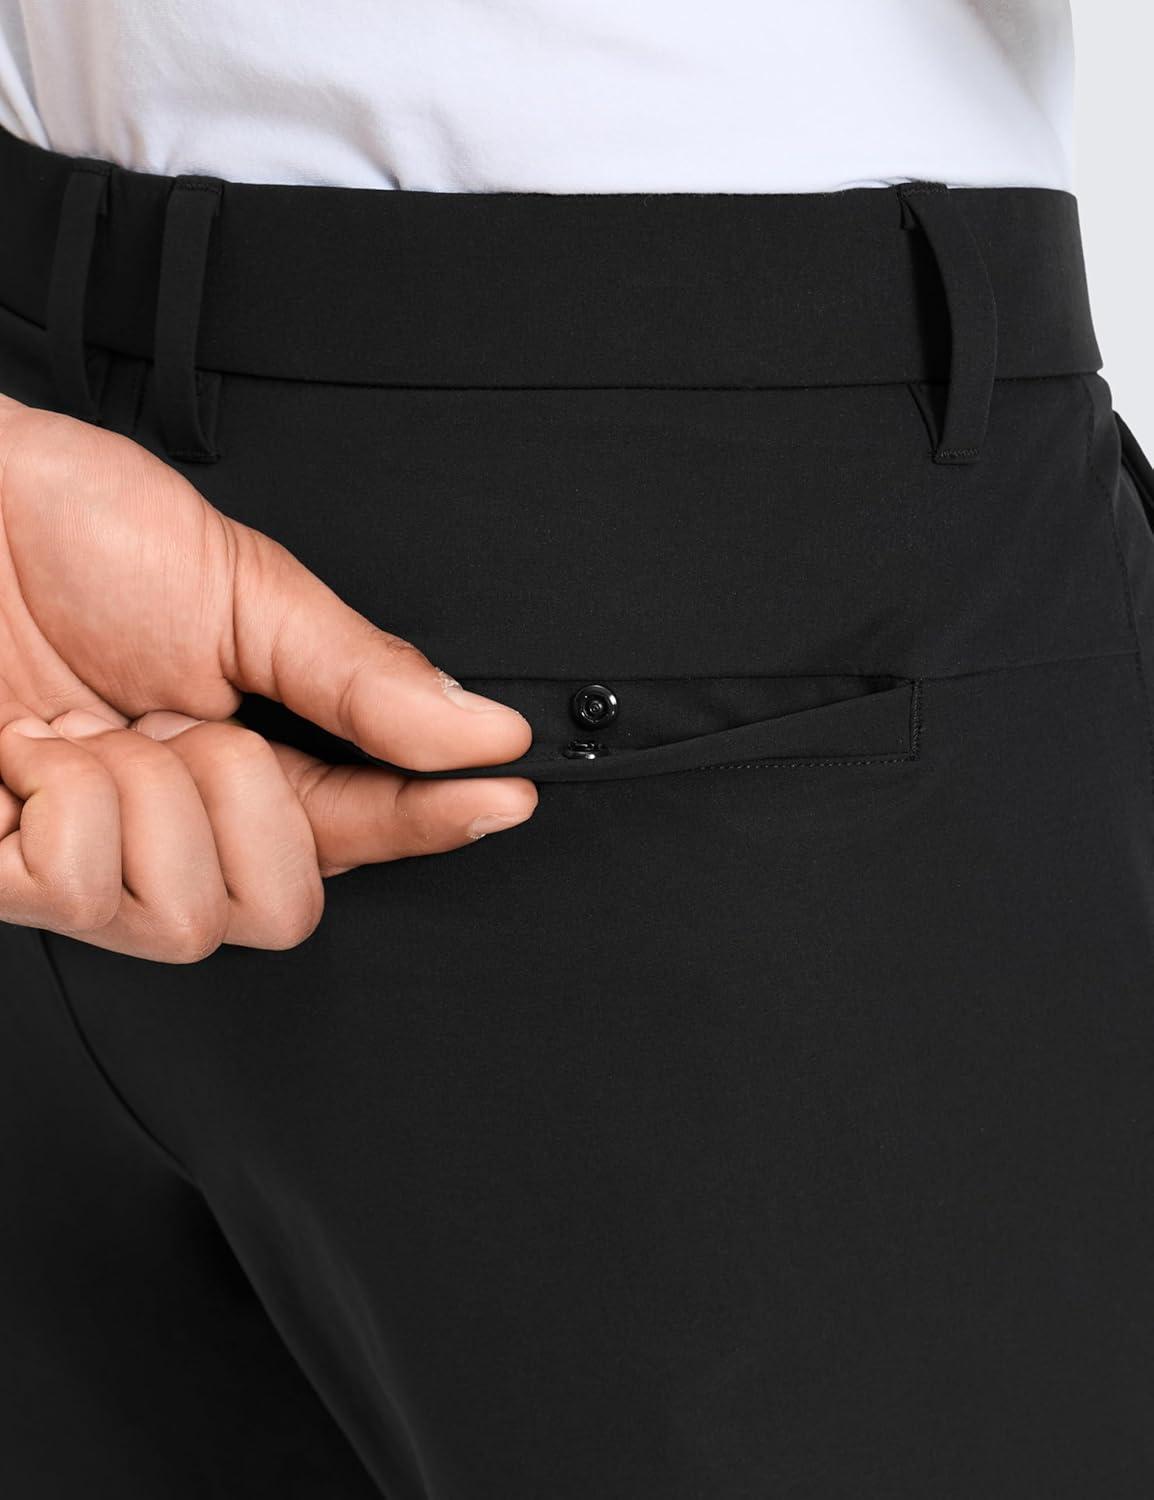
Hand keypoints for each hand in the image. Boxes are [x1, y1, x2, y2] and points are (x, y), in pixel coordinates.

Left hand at [0, 396, 535, 961]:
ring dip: (154, 803)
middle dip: (252, 814)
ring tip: (99, 733)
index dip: (435, 820)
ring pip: (188, 921)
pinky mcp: (1, 870)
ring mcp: (86, 853)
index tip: (499, 797)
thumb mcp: (241, 586)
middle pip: (280, 911)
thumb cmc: (69, 530)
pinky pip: (85, 892)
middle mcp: (172, 818)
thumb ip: (365, 674)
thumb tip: (480, 726)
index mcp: (241, 753)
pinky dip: (70, 806)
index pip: (363, 822)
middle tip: (198, 732)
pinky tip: (33, 758)